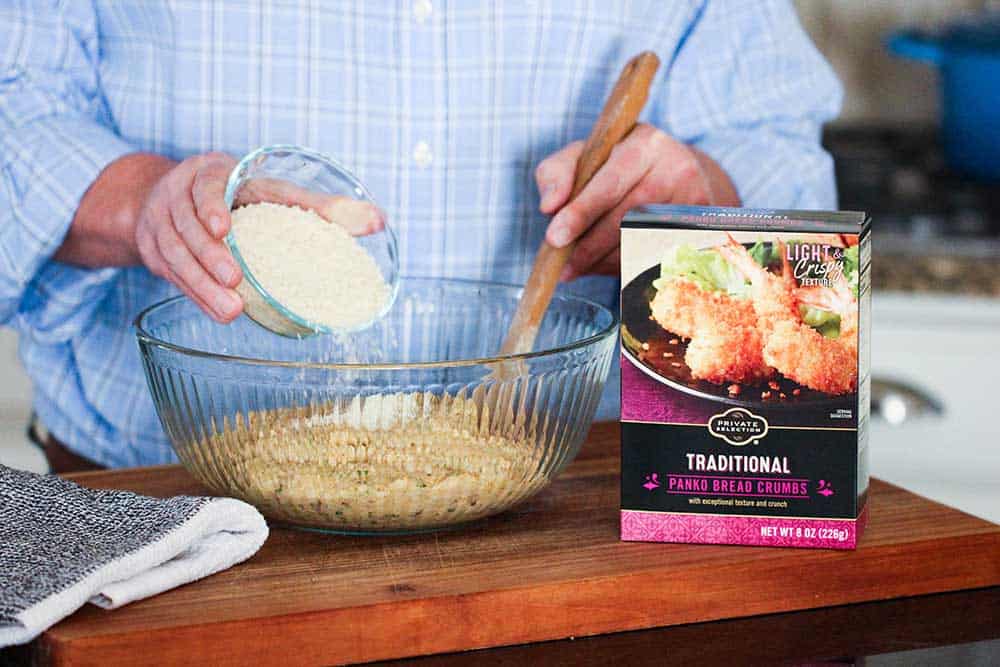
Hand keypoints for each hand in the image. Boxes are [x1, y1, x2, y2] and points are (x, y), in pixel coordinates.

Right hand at [134, 152, 386, 323]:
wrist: (168, 197)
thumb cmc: (239, 195)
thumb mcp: (276, 192)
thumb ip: (325, 206)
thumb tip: (379, 221)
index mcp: (215, 172)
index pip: (210, 183)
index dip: (212, 203)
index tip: (222, 225)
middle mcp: (183, 194)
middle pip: (189, 224)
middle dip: (210, 254)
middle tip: (235, 278)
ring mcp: (163, 221)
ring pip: (175, 253)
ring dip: (201, 283)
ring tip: (231, 309)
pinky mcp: (154, 249)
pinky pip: (171, 274)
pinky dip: (195, 295)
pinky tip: (218, 312)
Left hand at [535, 123, 738, 280]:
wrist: (676, 173)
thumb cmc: (617, 166)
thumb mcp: (584, 157)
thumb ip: (556, 173)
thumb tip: (550, 206)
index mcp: (645, 143)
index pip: (609, 183)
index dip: (580, 213)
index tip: (554, 237)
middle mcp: (677, 167)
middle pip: (625, 219)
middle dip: (588, 246)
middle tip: (563, 266)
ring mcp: (695, 200)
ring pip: (640, 244)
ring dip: (604, 261)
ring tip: (580, 266)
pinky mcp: (702, 229)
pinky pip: (657, 258)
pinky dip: (625, 267)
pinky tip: (608, 264)